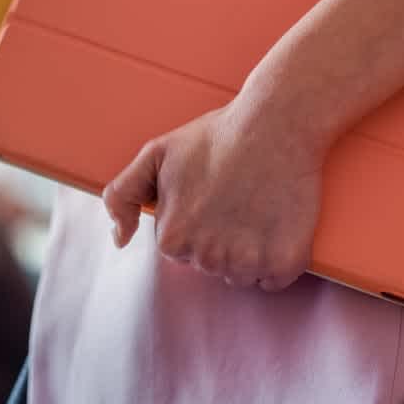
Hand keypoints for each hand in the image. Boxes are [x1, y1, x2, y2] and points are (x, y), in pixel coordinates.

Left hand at [102, 104, 324, 291]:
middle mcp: (208, 258)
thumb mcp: (154, 155)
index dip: (196, 221)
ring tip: (256, 208)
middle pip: (211, 264)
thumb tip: (119, 240)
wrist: (274, 124)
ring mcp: (248, 262)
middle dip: (221, 238)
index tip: (211, 196)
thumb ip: (122, 197)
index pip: (180, 248)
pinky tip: (275, 225)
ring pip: (242, 274)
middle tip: (236, 197)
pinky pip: (274, 279)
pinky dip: (278, 260)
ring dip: (249, 252)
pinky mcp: (284, 261)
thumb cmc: (216, 136)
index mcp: (173, 237)